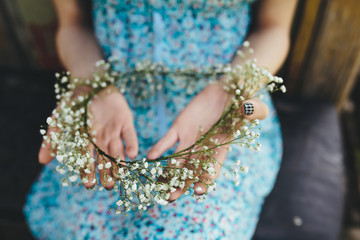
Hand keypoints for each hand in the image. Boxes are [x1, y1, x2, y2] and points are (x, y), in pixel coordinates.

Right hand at [38, 85, 137, 188]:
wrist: (90, 81)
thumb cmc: (74, 101)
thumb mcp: (59, 119)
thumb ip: (52, 139)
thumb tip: (42, 161)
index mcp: (86, 140)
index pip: (86, 159)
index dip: (88, 171)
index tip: (89, 184)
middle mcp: (101, 138)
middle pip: (105, 159)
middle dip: (107, 172)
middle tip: (109, 186)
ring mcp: (114, 130)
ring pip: (118, 150)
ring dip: (120, 162)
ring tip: (121, 175)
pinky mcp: (126, 121)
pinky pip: (130, 134)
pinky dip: (131, 144)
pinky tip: (132, 154)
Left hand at [147, 83, 268, 200]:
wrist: (225, 92)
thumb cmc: (240, 103)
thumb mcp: (251, 107)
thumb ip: (254, 110)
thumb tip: (249, 108)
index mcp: (220, 149)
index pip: (212, 169)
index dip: (206, 180)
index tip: (198, 190)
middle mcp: (202, 149)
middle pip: (190, 172)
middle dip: (179, 185)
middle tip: (169, 198)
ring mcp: (189, 140)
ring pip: (176, 161)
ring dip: (166, 174)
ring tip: (156, 187)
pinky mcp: (179, 128)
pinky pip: (167, 140)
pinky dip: (159, 148)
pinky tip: (150, 157)